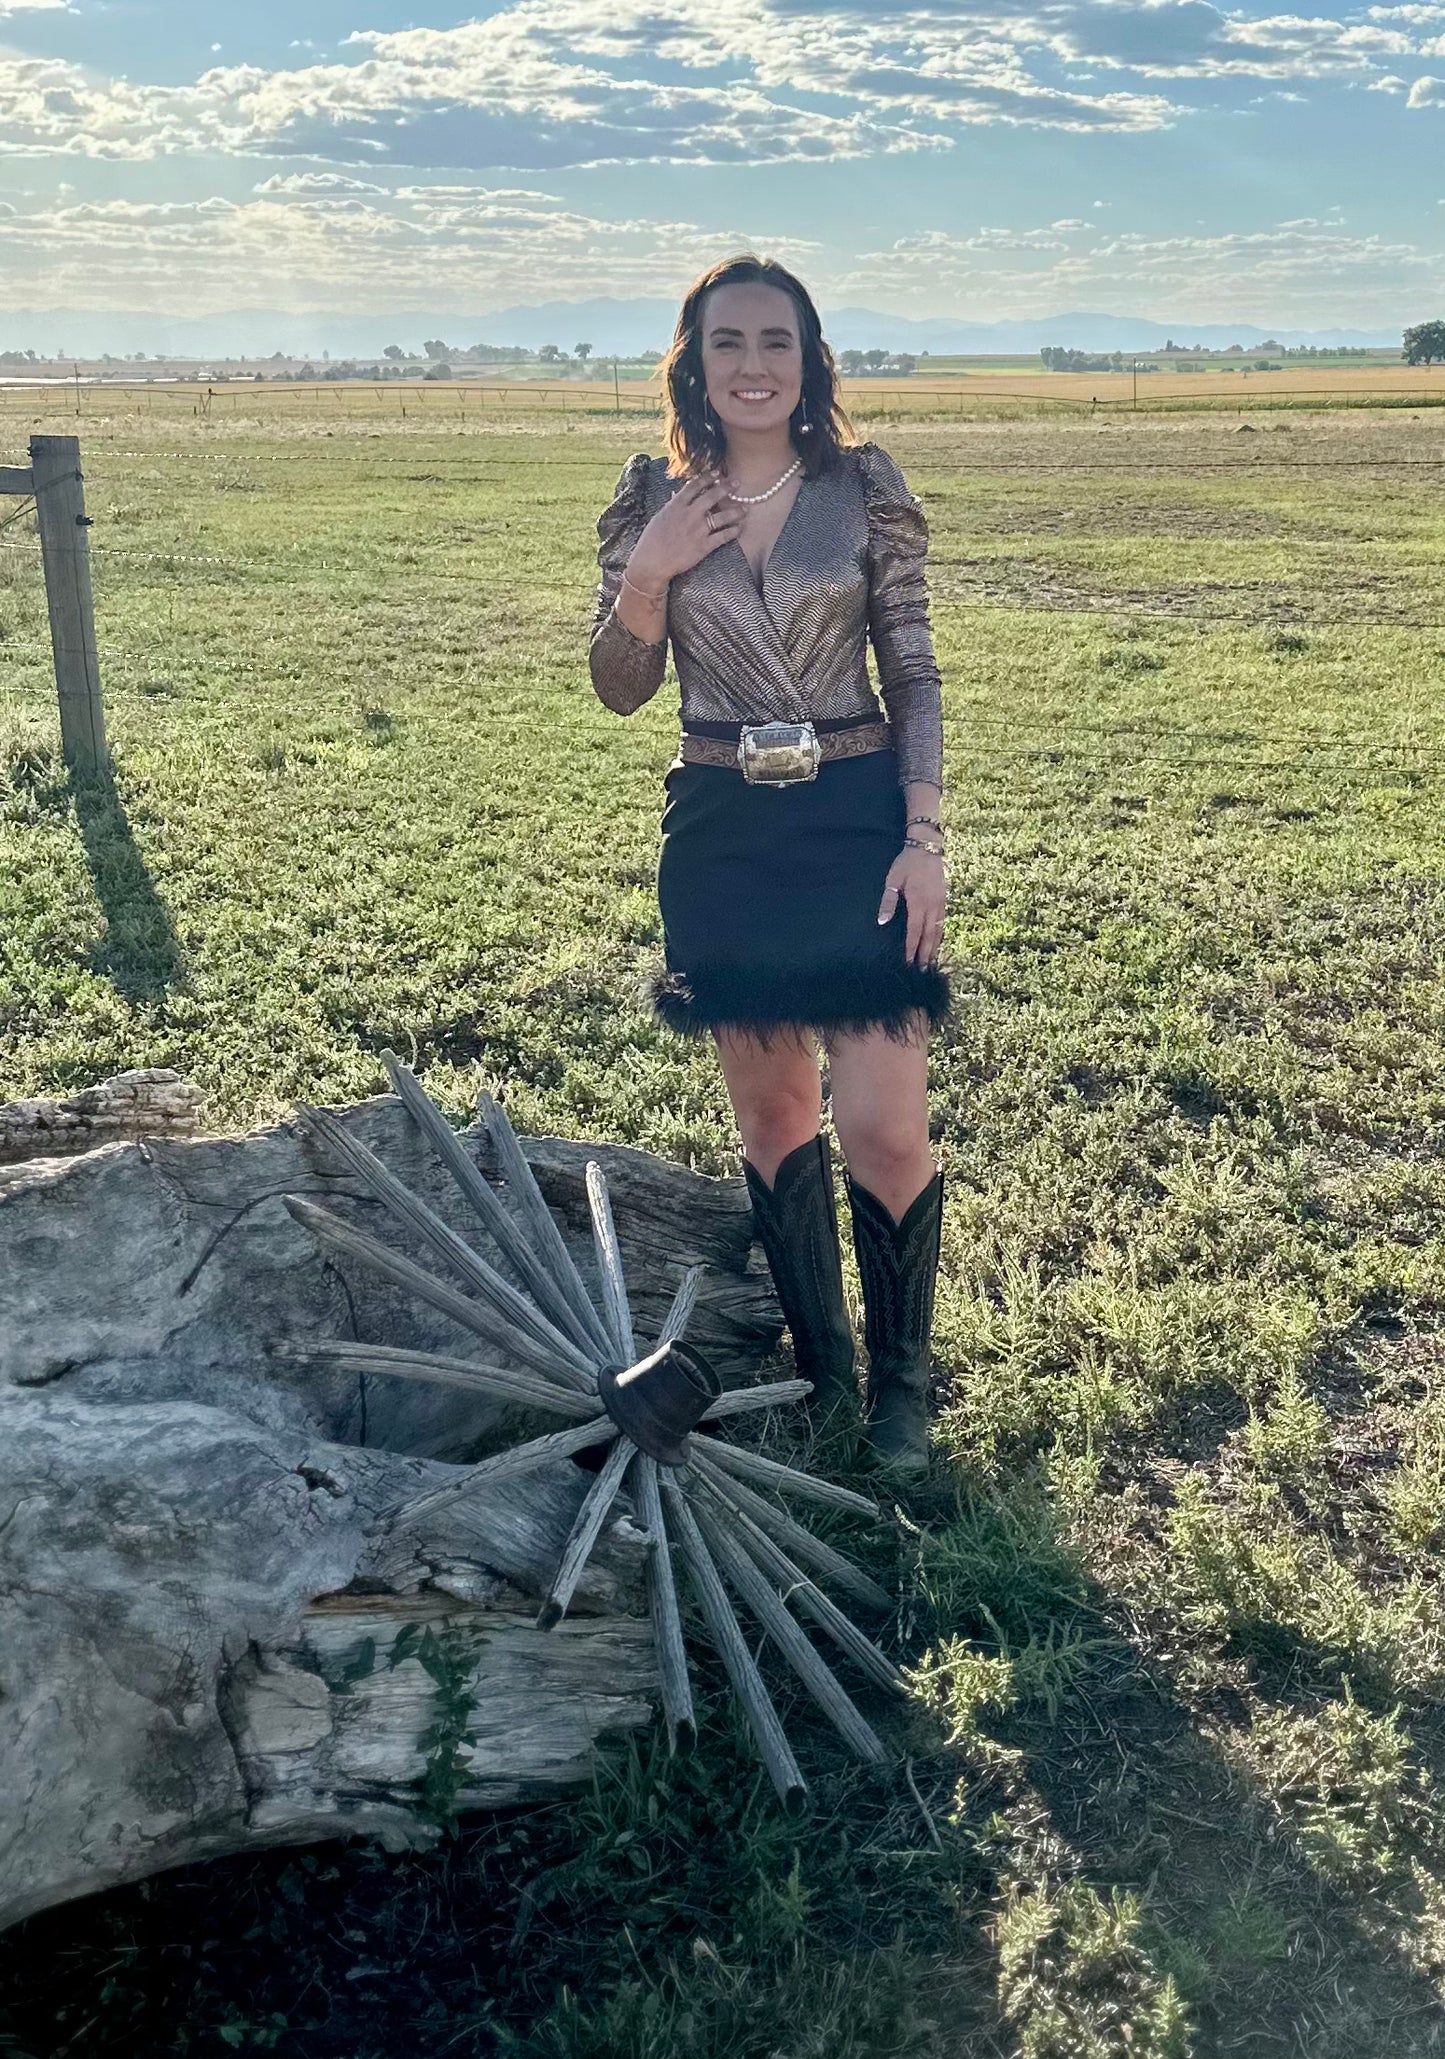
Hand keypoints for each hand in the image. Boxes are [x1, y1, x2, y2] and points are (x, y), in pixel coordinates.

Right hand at [627, 470, 744, 587]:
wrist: (652, 562)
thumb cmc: (652, 540)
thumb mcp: (660, 517)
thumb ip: (673, 506)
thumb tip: (679, 495)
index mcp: (676, 505)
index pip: (695, 485)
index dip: (708, 477)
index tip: (717, 473)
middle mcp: (689, 514)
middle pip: (712, 496)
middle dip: (726, 487)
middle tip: (737, 483)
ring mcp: (698, 530)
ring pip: (722, 516)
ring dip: (735, 511)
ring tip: (744, 509)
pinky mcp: (703, 546)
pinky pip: (723, 536)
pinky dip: (733, 531)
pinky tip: (739, 528)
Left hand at [877, 845, 945, 966]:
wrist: (927, 848)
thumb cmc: (906, 864)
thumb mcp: (893, 880)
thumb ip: (888, 902)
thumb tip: (882, 921)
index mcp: (918, 902)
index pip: (914, 931)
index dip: (911, 948)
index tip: (908, 962)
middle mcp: (932, 906)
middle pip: (929, 936)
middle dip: (925, 954)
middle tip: (922, 971)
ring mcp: (940, 903)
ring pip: (938, 931)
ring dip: (934, 948)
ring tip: (930, 963)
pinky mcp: (944, 900)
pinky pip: (943, 923)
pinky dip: (940, 936)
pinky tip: (937, 944)